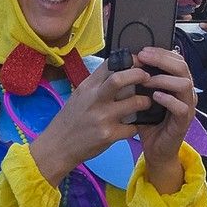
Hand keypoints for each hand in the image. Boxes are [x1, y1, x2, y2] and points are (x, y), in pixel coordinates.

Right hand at [28, 58, 175, 187]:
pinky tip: (133, 126)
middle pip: (121, 78)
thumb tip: (118, 71)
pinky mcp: (108, 135)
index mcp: (88, 86)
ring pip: (134, 103)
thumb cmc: (71, 120)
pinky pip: (132, 127)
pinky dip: (136, 126)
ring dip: (145, 102)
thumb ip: (97, 85)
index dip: (129, 60)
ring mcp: (102, 117)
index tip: (139, 63)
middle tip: (148, 78)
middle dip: (140, 75)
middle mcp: (95, 99)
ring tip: (146, 103)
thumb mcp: (80, 96)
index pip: (110, 64)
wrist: (58, 147)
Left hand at [131, 45, 195, 191]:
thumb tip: (124, 63)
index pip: (176, 59)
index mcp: (177, 83)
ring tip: (146, 80)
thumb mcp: (142, 98)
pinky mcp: (184, 122)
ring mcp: (187, 106)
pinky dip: (168, 100)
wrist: (156, 150)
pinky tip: (154, 97)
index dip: (160, 52)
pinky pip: (181, 107)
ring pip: (184, 84)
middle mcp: (186, 92)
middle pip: (182, 67)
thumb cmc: (149, 123)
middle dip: (161, 59)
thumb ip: (139, 82)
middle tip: (143, 57)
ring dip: (163, 79)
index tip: (142, 50)